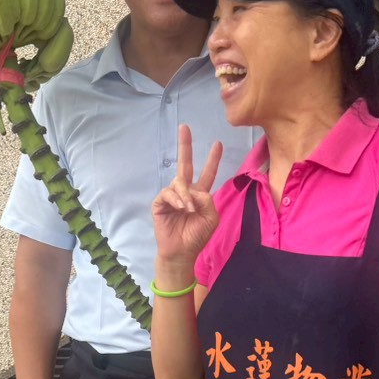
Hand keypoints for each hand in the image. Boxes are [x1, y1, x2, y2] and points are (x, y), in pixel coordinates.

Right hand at [152, 124, 221, 266]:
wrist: (181, 252)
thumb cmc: (197, 237)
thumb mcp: (211, 217)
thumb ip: (207, 200)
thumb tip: (193, 190)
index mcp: (200, 195)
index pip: (207, 174)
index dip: (212, 160)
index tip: (218, 144)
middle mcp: (185, 192)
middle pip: (186, 164)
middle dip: (185, 145)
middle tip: (185, 126)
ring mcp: (171, 196)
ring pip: (179, 183)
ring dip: (186, 196)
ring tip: (189, 210)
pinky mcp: (160, 203)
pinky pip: (168, 193)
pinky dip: (177, 200)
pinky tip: (181, 209)